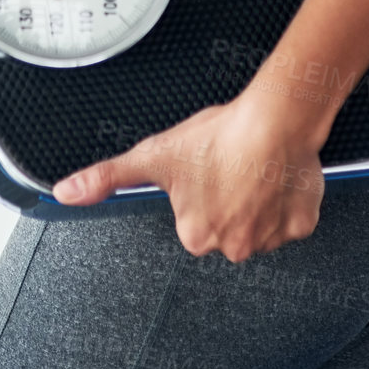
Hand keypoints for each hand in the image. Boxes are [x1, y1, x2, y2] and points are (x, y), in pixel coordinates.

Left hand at [51, 90, 325, 261]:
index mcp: (195, 236)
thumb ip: (106, 177)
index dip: (198, 190)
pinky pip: (293, 217)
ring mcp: (271, 239)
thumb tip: (66, 194)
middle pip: (226, 225)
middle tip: (231, 167)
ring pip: (260, 222)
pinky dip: (288, 199)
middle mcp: (232, 247)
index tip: (206, 170)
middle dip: (228, 199)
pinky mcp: (302, 225)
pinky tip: (277, 175)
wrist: (273, 121)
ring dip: (258, 200)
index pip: (192, 219)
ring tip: (255, 167)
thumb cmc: (218, 137)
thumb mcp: (153, 155)